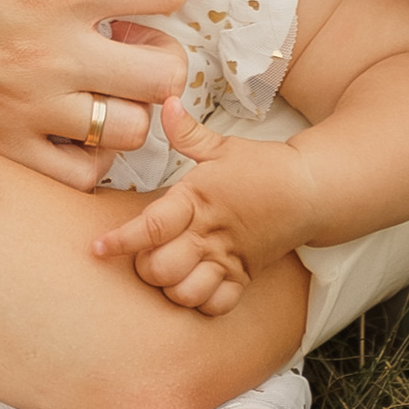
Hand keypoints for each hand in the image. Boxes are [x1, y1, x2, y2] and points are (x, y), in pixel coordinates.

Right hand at [0, 0, 190, 185]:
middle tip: (136, 47)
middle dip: (165, 61)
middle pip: (166, 75)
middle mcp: (52, 52)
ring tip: (106, 89)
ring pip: (130, 131)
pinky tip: (73, 127)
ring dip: (130, 109)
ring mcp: (30, 106)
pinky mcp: (3, 145)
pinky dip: (89, 156)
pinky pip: (79, 174)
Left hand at [91, 102, 303, 316]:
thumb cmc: (261, 168)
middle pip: (162, 268)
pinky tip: (192, 287)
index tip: (99, 248)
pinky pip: (217, 305)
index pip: (152, 227)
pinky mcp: (244, 276)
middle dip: (143, 268)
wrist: (309, 190)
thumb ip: (187, 131)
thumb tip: (167, 102)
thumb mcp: (222, 146)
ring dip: (169, 288)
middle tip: (141, 255)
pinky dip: (200, 304)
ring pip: (185, 292)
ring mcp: (227, 258)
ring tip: (166, 272)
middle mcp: (209, 234)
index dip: (121, 241)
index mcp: (197, 199)